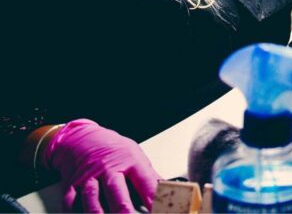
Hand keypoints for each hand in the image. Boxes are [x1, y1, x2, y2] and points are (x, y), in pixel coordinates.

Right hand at [43, 119, 157, 212]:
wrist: (81, 138)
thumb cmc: (112, 148)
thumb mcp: (135, 155)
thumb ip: (149, 176)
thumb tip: (168, 190)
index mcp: (129, 161)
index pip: (144, 181)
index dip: (153, 197)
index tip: (160, 209)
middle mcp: (109, 168)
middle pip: (116, 190)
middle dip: (123, 208)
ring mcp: (89, 177)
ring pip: (92, 197)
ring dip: (97, 212)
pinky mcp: (72, 185)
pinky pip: (71, 200)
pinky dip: (75, 210)